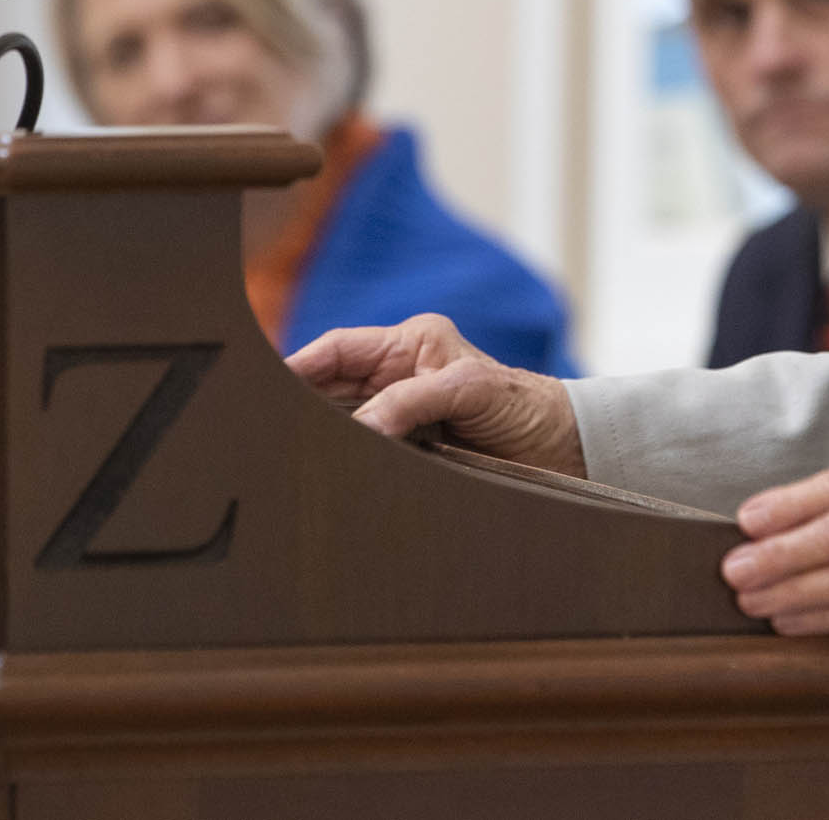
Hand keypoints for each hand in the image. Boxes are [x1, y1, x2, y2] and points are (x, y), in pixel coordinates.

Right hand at [284, 314, 585, 476]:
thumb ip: (411, 400)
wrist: (565, 452)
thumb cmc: (524, 406)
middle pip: (329, 390)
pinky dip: (347, 468)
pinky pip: (365, 458)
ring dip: (323, 445)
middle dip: (300, 411)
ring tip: (290, 463)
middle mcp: (397, 378)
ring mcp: (400, 418)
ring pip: (342, 428)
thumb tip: (361, 427)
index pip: (335, 350)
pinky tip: (328, 482)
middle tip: (269, 436)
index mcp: (408, 345)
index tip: (263, 390)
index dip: (297, 366)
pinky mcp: (409, 454)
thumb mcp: (469, 388)